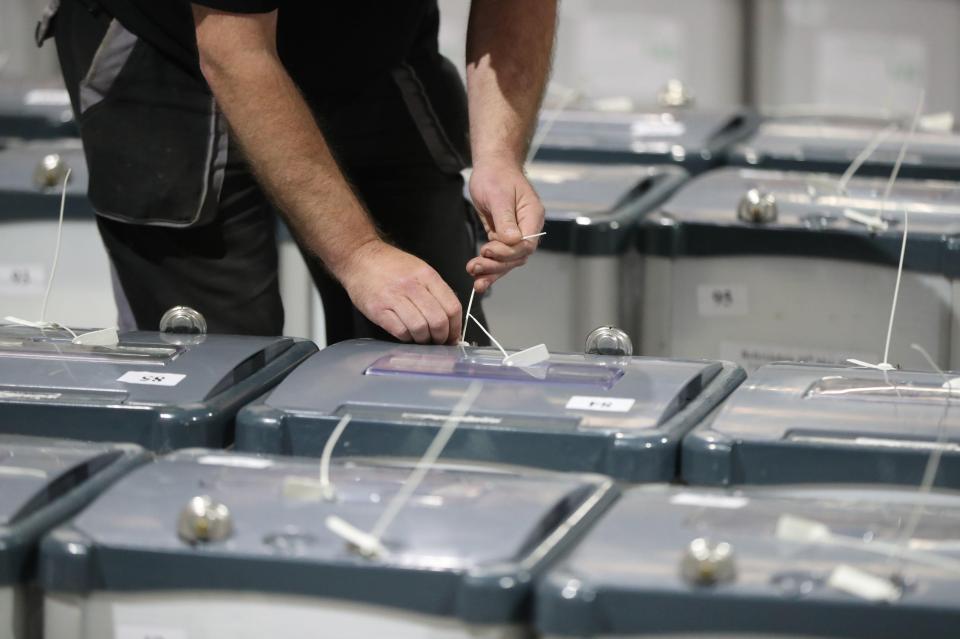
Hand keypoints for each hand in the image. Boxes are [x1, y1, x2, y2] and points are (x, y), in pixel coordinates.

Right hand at [338, 240, 462, 343]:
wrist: (360, 257)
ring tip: (422, 338)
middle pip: (438, 321)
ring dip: (424, 339)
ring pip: (420, 329)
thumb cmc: (391, 266)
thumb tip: (450, 320)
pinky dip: (407, 338)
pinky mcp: (378, 310)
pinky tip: (406, 334)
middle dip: (442, 337)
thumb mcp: (420, 269)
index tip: (454, 336)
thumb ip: (436, 291)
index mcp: (427, 276)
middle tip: (438, 340)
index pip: (452, 307)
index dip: (456, 327)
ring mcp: (394, 298)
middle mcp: (412, 286)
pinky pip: (401, 331)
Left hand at [467, 159, 544, 292]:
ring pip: (508, 261)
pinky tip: (478, 279)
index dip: (508, 252)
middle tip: (475, 267)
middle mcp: (528, 228)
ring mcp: (517, 235)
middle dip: (497, 265)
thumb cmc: (496, 175)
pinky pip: (499, 257)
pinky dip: (489, 268)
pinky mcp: (504, 239)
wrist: (491, 167)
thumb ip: (505, 219)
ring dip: (491, 271)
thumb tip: (513, 240)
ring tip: (474, 277)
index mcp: (532, 216)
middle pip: (517, 256)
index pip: (527, 244)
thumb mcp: (498, 195)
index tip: (488, 250)